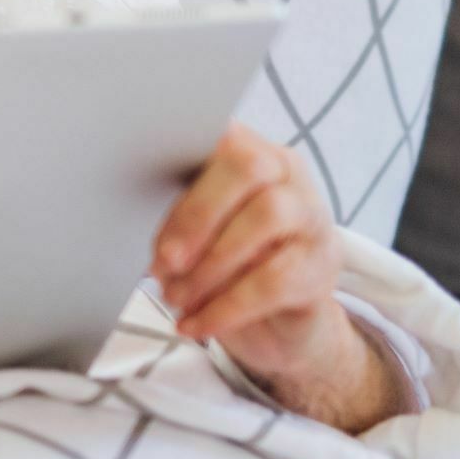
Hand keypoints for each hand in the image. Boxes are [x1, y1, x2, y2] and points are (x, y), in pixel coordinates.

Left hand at [152, 123, 405, 428]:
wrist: (283, 321)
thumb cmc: (227, 261)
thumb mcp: (199, 232)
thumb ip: (177, 216)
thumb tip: (138, 231)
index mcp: (250, 152)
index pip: (221, 135)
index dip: (181, 158)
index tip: (141, 186)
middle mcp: (288, 175)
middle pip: (248, 168)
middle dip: (196, 213)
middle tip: (162, 260)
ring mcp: (313, 219)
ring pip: (264, 219)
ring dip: (209, 264)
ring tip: (174, 297)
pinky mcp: (321, 269)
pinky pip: (273, 281)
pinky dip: (225, 307)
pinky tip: (195, 323)